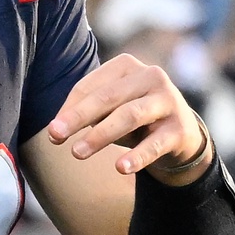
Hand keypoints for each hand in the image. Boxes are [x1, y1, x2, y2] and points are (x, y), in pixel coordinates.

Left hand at [44, 53, 208, 184]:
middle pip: (108, 97)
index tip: (52, 131)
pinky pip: (155, 144)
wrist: (181, 135)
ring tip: (77, 153)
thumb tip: (55, 130)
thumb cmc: (134, 117)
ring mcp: (168, 101)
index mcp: (126, 67)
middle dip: (78, 117)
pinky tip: (120, 167)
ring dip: (101, 135)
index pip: (91, 86)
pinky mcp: (180, 129)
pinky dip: (137, 156)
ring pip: (130, 115)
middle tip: (55, 136)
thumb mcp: (110, 110)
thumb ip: (86, 114)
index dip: (69, 108)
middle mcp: (150, 76)